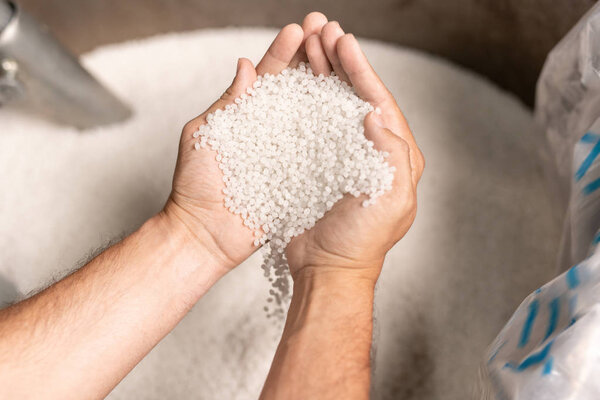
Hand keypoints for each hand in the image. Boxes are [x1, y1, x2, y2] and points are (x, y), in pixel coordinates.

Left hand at [163, 13, 330, 271]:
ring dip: (328, 85)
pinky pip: (320, 152)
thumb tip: (244, 65)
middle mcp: (271, 129)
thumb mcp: (205, 136)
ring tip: (345, 58)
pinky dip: (335, 132)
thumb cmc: (196, 185)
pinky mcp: (300, 176)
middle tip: (328, 31)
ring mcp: (287, 152)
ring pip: (313, 114)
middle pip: (297, 87)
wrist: (205, 234)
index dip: (284, 51)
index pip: (269, 75)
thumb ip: (227, 103)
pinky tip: (351, 110)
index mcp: (247, 114)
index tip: (300, 29)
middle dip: (313, 58)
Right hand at [285, 22, 424, 282]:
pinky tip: (294, 81)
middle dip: (340, 63)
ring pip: (334, 104)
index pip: (380, 102)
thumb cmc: (360, 242)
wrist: (327, 270)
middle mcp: (374, 151)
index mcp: (397, 157)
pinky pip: (313, 124)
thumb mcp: (388, 201)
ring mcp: (346, 156)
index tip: (343, 42)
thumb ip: (392, 157)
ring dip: (322, 74)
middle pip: (357, 96)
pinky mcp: (321, 163)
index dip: (361, 71)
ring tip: (307, 46)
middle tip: (322, 31)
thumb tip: (377, 114)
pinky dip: (304, 99)